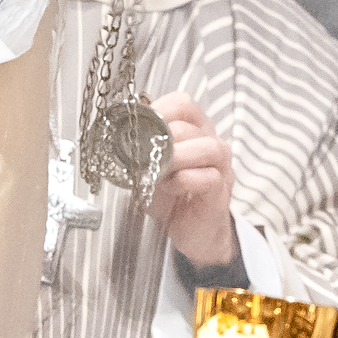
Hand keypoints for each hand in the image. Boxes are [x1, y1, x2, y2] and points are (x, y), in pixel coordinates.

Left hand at [146, 90, 235, 267]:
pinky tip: (170, 188)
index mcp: (195, 132)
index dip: (162, 109)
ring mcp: (220, 168)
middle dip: (164, 138)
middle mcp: (212, 144)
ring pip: (208, 147)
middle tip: (146, 154)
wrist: (192, 234)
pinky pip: (209, 177)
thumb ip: (139, 151)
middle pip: (192, 125)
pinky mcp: (220, 192)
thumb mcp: (149, 169)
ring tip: (159, 171)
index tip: (141, 124)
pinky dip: (184, 180)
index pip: (184, 104)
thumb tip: (117, 134)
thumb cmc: (173, 199)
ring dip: (177, 157)